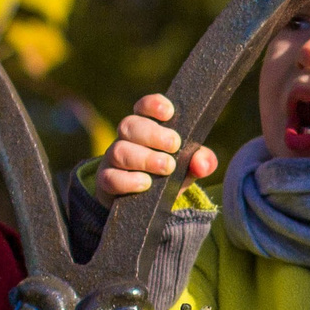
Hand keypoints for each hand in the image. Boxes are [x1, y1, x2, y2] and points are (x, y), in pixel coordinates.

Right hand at [96, 94, 218, 199]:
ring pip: (119, 150)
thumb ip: (200, 162)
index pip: (143, 107)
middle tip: (175, 145)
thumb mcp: (188, 167)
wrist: (146, 204)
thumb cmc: (168, 175)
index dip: (153, 105)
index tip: (169, 112)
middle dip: (153, 133)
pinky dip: (129, 180)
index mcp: (146, 127)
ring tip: (166, 167)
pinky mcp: (107, 181)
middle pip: (129, 125)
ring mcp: (113, 159)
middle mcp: (126, 139)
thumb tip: (203, 164)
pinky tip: (146, 183)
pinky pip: (110, 177)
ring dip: (144, 158)